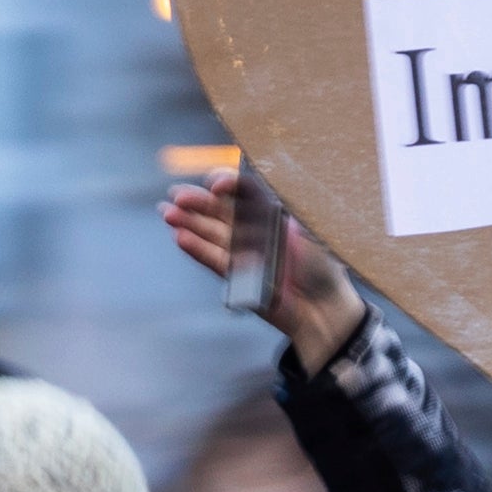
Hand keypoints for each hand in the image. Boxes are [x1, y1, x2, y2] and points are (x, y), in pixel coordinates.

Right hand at [159, 177, 364, 376]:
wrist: (325, 309)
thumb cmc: (323, 266)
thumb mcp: (304, 230)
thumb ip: (274, 212)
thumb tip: (245, 194)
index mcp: (276, 215)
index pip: (245, 194)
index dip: (227, 186)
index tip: (214, 183)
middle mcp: (258, 232)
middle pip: (222, 214)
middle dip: (198, 204)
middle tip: (175, 195)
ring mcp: (247, 255)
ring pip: (213, 236)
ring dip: (190, 224)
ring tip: (166, 213)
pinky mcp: (239, 278)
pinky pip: (215, 261)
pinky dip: (197, 250)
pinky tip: (179, 238)